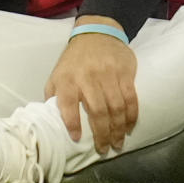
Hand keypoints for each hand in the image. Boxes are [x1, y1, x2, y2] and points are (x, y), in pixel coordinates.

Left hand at [43, 17, 137, 154]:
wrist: (97, 33)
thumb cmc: (75, 60)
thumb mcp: (57, 74)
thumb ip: (54, 95)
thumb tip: (51, 120)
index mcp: (67, 79)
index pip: (67, 103)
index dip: (71, 122)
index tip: (76, 138)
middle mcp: (87, 77)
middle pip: (97, 110)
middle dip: (102, 134)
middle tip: (104, 149)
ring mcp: (108, 74)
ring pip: (116, 107)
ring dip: (118, 129)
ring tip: (117, 143)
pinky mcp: (124, 72)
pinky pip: (130, 98)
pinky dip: (131, 115)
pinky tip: (129, 127)